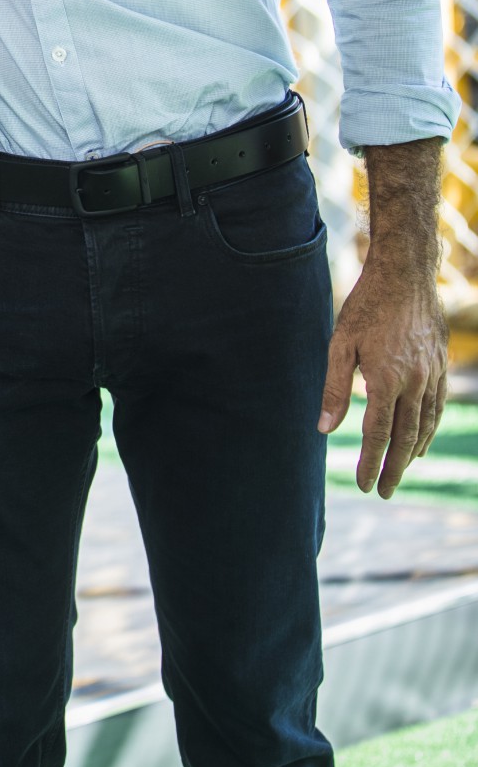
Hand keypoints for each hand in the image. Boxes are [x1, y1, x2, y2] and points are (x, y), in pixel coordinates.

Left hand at [319, 249, 447, 497]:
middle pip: (404, 437)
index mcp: (385, 379)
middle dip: (393, 468)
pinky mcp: (440, 365)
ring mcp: (432, 374)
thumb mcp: (340, 344)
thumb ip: (334, 388)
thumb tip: (325, 428)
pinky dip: (429, 428)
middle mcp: (413, 382)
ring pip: (425, 425)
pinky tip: (421, 438)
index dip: (369, 462)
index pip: (376, 434)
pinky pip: (437, 407)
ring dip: (412, 451)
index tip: (363, 485)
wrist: (405, 275)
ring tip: (400, 469)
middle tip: (383, 491)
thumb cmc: (366, 307)